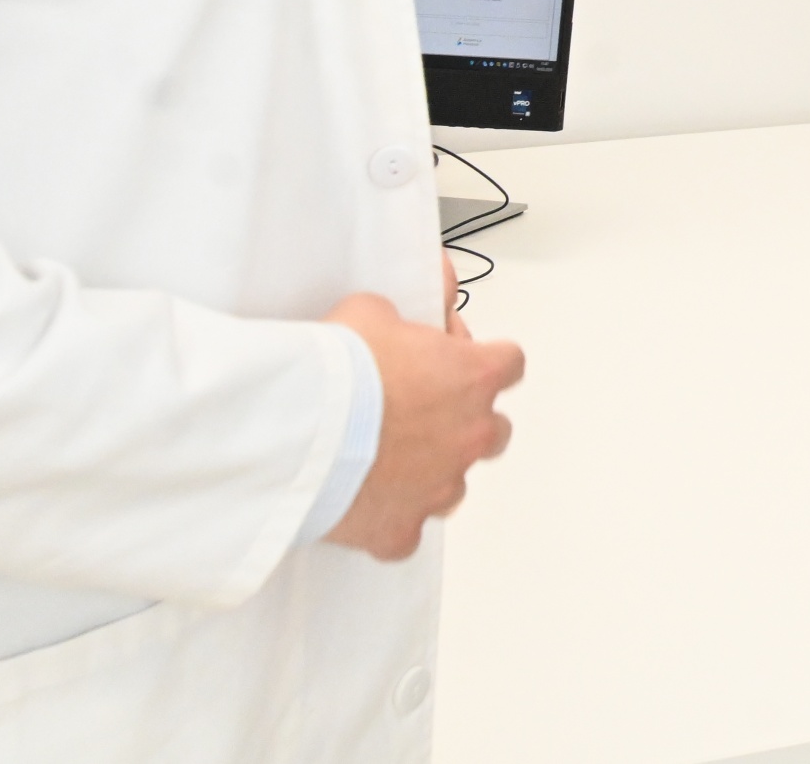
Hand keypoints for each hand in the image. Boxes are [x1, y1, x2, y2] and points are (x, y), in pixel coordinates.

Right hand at [320, 290, 525, 559]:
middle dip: (465, 420)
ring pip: (455, 482)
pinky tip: (370, 504)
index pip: (510, 364)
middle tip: (422, 411)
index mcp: (474, 378)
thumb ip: (415, 306)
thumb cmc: (339, 373)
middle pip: (494, 429)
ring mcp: (440, 486)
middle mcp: (470, 434)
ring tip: (389, 456)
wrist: (299, 431)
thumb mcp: (374, 310)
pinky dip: (394, 518)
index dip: (482, 360)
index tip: (456, 360)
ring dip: (433, 470)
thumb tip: (440, 279)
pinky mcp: (402, 528)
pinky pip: (409, 531)